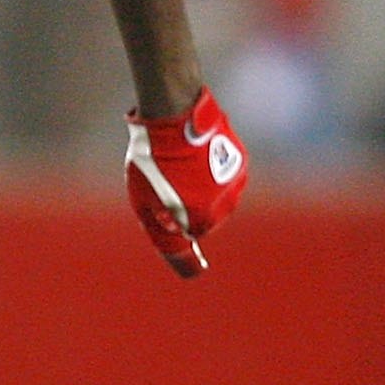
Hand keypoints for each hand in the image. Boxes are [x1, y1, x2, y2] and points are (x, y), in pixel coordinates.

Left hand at [124, 86, 247, 276]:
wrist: (175, 113)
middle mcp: (227, 204)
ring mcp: (236, 181)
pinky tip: (191, 154)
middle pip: (202, 220)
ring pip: (214, 197)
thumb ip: (167, 240)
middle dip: (184, 208)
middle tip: (161, 183)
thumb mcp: (145, 204)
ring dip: (197, 188)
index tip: (169, 224)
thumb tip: (192, 271)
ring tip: (175, 165)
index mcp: (204, 219)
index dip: (172, 231)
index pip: (190, 243)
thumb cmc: (152, 160)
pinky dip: (207, 170)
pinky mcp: (239, 160)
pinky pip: (221, 175)